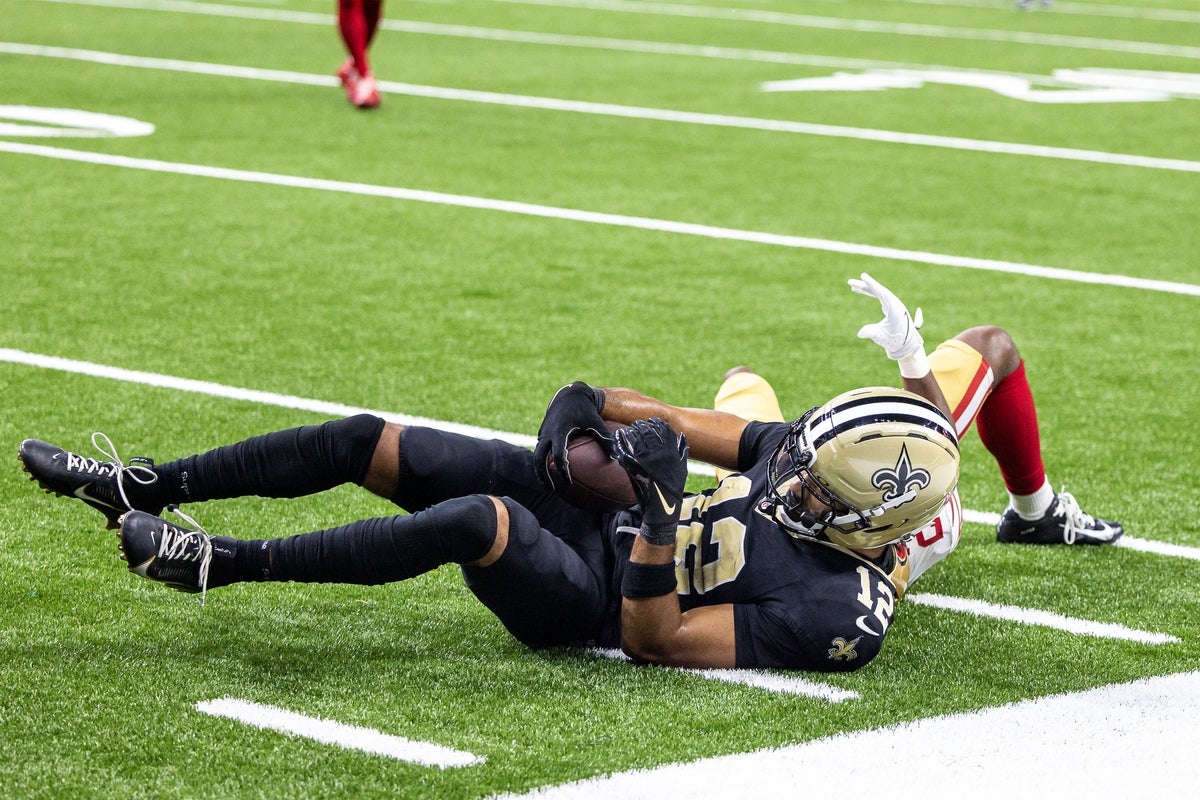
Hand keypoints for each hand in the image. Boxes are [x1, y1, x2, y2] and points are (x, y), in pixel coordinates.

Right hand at [534, 381, 610, 488]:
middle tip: (551, 489)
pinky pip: (541, 450)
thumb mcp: (596, 422)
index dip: (562, 469)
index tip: (568, 481)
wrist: (570, 394)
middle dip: (543, 475)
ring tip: (549, 485)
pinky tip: (552, 471)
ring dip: (541, 471)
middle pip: (539, 458)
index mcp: (560, 431)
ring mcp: (543, 433)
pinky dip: (543, 462)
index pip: (558, 454)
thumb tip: (616, 457)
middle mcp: (548, 433)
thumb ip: (605, 439)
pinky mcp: (542, 433)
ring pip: (537, 455)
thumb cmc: (585, 410)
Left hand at [613, 418, 688, 545]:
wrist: (662, 508)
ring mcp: (646, 460)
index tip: (651, 422)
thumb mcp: (683, 468)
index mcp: (671, 452)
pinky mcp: (634, 467)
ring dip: (632, 430)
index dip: (656, 423)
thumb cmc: (672, 488)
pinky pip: (625, 448)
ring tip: (629, 430)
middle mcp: (659, 454)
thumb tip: (682, 436)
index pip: (664, 429)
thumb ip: (682, 451)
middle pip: (648, 431)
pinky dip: (620, 439)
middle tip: (638, 425)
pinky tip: (619, 434)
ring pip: (636, 437)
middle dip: (642, 425)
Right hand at [848, 272, 925, 367]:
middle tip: (850, 282)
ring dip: (866, 289)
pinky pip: (881, 297)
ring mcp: (894, 305)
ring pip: (879, 293)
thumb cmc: (894, 340)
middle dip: (864, 286)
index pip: (882, 293)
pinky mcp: (891, 307)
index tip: (863, 276)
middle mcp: (895, 304)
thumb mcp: (881, 337)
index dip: (872, 285)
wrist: (907, 345)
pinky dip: (872, 293)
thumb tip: (860, 333)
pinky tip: (864, 291)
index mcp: (894, 309)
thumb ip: (871, 333)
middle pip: (879, 291)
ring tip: (853, 287)